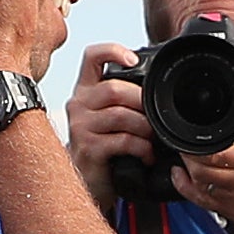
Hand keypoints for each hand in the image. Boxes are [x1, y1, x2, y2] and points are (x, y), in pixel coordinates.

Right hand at [64, 43, 155, 212]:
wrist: (88, 182)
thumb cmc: (103, 148)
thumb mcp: (108, 117)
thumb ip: (122, 99)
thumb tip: (155, 88)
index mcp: (86, 91)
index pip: (91, 57)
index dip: (112, 51)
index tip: (133, 61)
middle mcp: (78, 104)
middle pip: (113, 88)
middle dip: (142, 101)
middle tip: (155, 118)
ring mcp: (81, 126)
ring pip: (121, 114)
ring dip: (145, 127)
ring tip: (153, 139)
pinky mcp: (88, 148)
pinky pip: (123, 140)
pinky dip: (142, 148)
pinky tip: (147, 156)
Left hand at [174, 90, 233, 233]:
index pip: (214, 153)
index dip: (195, 147)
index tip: (191, 139)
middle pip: (202, 173)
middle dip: (188, 160)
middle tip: (185, 149)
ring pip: (202, 193)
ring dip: (188, 179)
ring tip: (183, 166)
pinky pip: (212, 209)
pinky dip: (198, 196)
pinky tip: (194, 186)